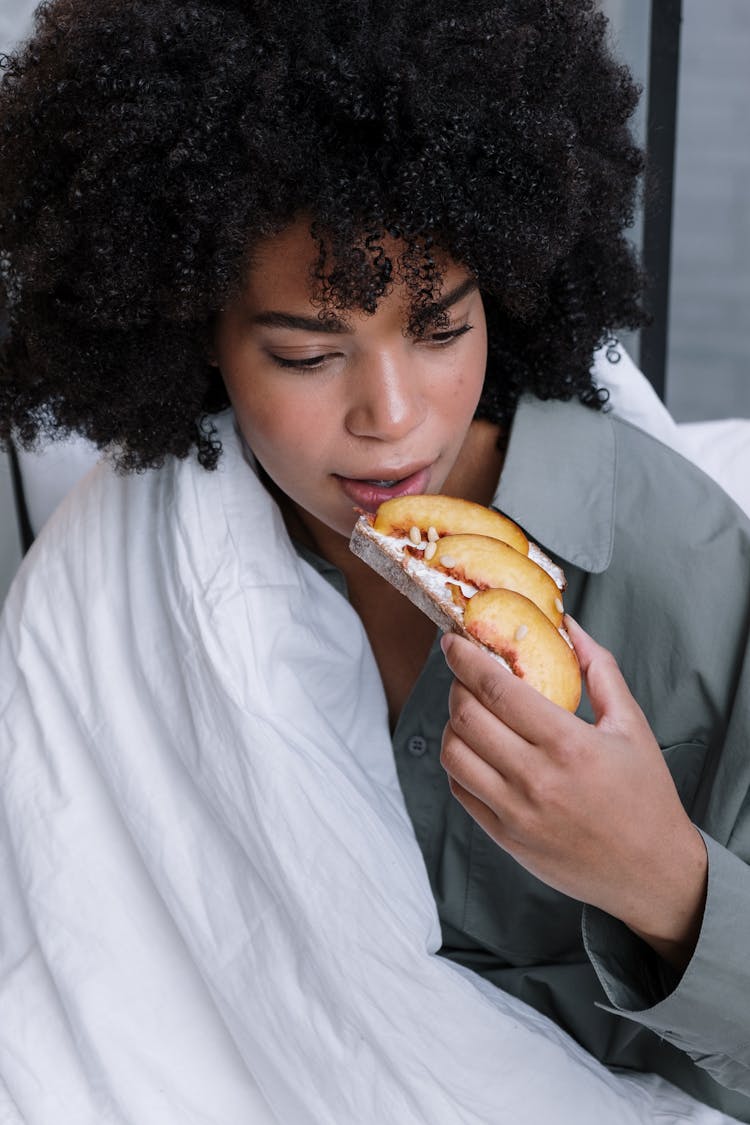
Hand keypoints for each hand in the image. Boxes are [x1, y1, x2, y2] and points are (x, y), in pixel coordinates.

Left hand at [440, 618, 707, 969]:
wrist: (654, 874)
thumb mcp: (631, 725)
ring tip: (470, 712)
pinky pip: (460, 790)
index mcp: (568, 744)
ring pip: (454, 753)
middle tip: (465, 675)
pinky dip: (459, 763)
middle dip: (457, 686)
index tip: (453, 641)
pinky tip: (477, 751)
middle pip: (466, 717)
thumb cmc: (645, 796)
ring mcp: (515, 812)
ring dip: (453, 724)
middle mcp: (536, 779)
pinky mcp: (505, 838)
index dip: (466, 658)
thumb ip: (598, 669)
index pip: (496, 689)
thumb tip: (569, 627)